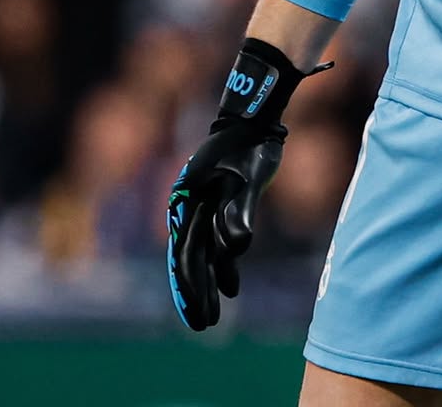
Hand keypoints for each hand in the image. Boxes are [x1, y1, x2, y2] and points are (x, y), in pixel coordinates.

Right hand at [167, 39, 309, 329]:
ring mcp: (203, 204)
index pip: (186, 253)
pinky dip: (223, 262)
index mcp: (188, 199)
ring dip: (208, 281)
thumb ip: (242, 209)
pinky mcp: (219, 202)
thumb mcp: (250, 174)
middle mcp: (190, 205)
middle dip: (196, 292)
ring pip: (203, 252)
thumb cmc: (252, 142)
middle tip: (203, 325)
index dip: (190, 287)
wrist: (255, 115)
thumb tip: (236, 247)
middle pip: (191, 257)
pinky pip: (216, 240)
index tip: (196, 315)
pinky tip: (232, 285)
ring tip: (214, 315)